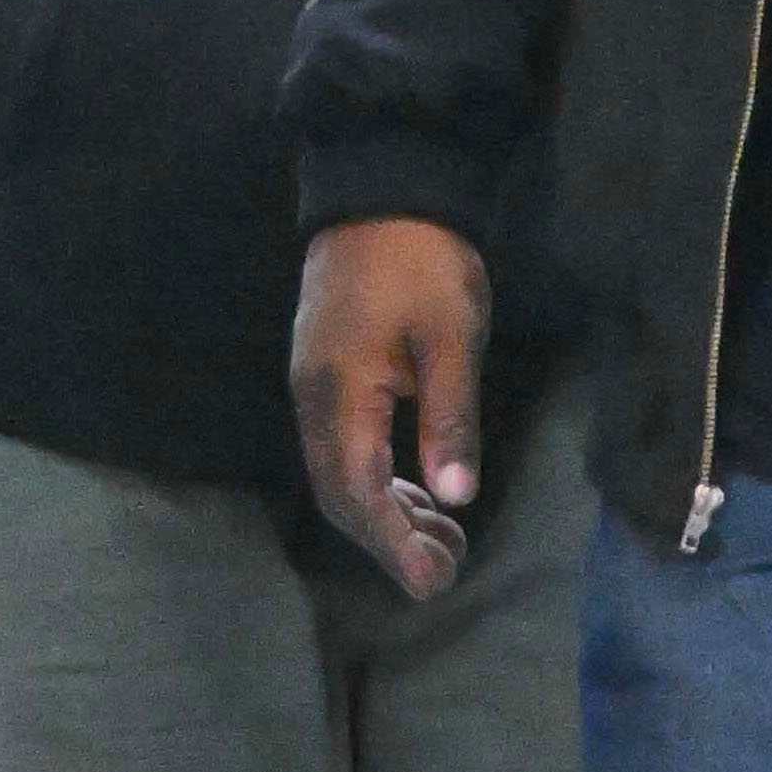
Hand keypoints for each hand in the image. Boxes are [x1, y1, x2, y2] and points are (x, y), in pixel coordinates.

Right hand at [293, 218, 490, 598]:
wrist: (385, 187)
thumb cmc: (424, 260)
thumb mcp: (452, 338)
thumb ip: (450, 419)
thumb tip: (458, 497)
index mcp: (340, 393)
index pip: (358, 493)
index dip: (392, 545)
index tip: (430, 583)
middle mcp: (314, 398)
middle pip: (341, 494)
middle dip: (389, 541)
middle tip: (444, 572)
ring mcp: (315, 384)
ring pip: (340, 474)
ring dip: (387, 514)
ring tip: (442, 538)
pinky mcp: (327, 372)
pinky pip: (344, 447)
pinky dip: (379, 481)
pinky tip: (418, 489)